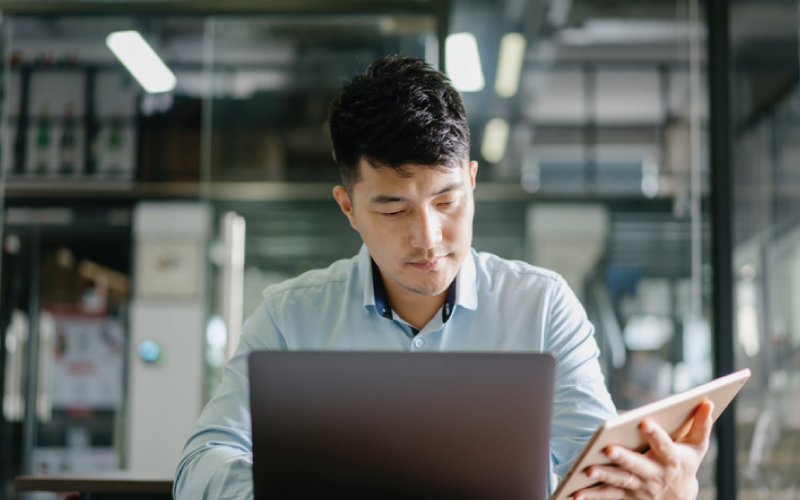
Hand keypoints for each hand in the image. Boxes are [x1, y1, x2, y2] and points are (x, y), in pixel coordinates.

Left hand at [573, 400, 713, 499]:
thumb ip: (701, 425)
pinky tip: (575, 493)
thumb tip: (707, 401)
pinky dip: (592, 496)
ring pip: (620, 482)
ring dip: (604, 477)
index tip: (645, 422)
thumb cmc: (685, 464)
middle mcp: (655, 475)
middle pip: (638, 466)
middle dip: (624, 458)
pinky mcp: (627, 496)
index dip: (656, 435)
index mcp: (672, 460)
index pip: (664, 445)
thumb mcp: (697, 447)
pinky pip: (608, 496)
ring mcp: (640, 488)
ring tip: (588, 470)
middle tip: (608, 449)